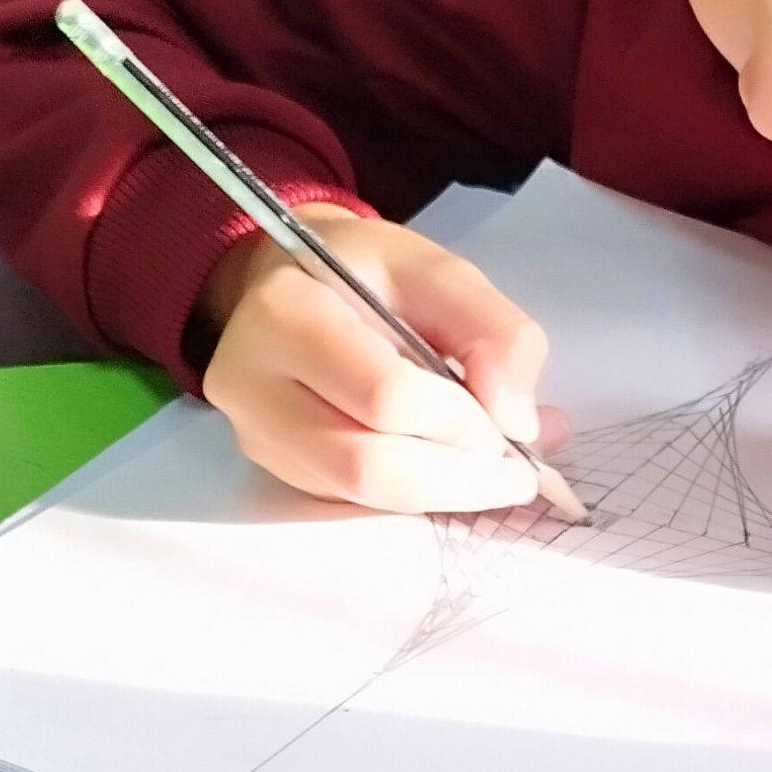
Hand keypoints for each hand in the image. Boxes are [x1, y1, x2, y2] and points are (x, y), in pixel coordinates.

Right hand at [200, 205, 559, 511]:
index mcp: (286, 313)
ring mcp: (259, 437)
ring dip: (443, 494)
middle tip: (518, 472)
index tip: (510, 423)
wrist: (288, 282)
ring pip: (361, 496)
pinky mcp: (277, 470)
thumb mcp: (437, 270)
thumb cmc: (362, 272)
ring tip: (492, 470)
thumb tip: (519, 423)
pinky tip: (448, 467)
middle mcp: (252, 385)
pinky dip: (416, 494)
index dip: (460, 421)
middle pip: (368, 465)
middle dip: (461, 479)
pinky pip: (355, 501)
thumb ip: (494, 331)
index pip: (385, 395)